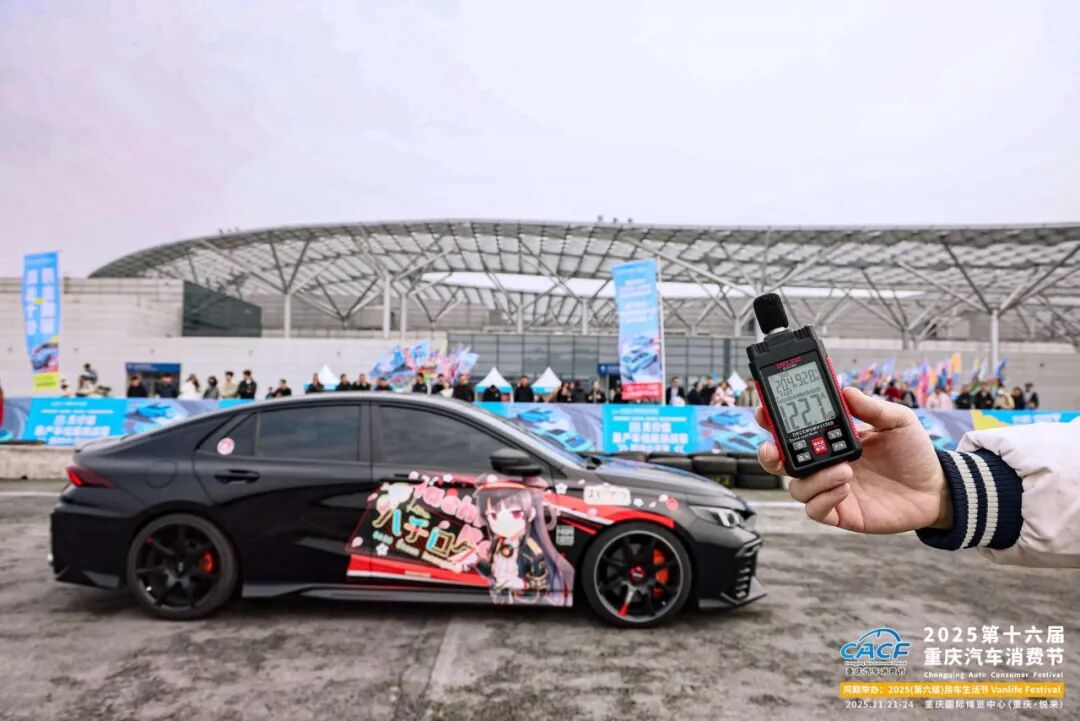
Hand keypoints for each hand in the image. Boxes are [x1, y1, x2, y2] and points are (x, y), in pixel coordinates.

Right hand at [756, 387, 950, 533]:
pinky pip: (815, 510)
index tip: (765, 411)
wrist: (936, 488)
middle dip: (769, 454)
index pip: (793, 431)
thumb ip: (872, 407)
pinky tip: (845, 487)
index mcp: (831, 440)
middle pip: (780, 462)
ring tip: (844, 470)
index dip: (773, 422)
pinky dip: (823, 498)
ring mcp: (830, 489)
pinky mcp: (841, 513)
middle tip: (773, 448)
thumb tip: (847, 391)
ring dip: (812, 478)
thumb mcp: (897, 421)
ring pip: (796, 487)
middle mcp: (825, 465)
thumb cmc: (913, 454)